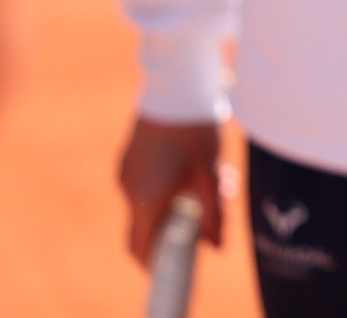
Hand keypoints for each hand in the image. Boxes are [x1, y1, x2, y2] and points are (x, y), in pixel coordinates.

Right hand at [116, 115, 229, 264]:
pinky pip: (146, 183)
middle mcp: (128, 189)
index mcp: (145, 199)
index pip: (142, 248)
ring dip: (181, 201)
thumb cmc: (193, 128)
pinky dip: (169, 185)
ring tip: (220, 178)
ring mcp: (126, 171)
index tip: (181, 261)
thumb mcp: (209, 173)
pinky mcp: (130, 157)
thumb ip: (213, 213)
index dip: (159, 261)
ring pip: (151, 202)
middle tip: (217, 209)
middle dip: (182, 226)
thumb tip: (218, 246)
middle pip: (149, 225)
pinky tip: (199, 165)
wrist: (175, 84)